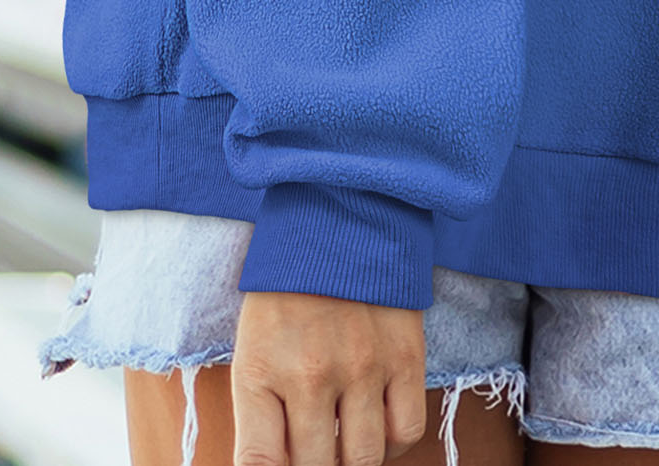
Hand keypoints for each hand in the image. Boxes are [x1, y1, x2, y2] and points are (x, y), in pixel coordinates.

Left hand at [232, 290, 426, 465]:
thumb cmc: (287, 293)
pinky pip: (405, 433)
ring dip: (351, 460)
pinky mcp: (404, 356)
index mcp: (261, 371)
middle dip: (313, 465)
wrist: (338, 218)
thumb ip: (260, 417)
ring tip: (343, 441)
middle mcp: (311, 374)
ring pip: (363, 461)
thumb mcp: (253, 350)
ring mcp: (363, 366)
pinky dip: (391, 443)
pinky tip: (376, 426)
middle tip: (313, 447)